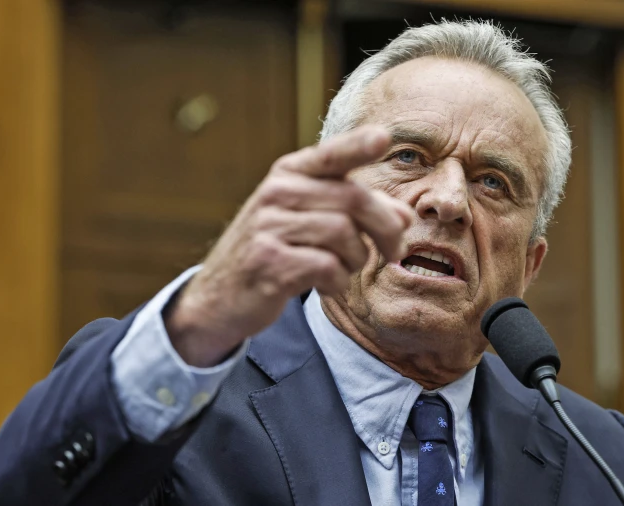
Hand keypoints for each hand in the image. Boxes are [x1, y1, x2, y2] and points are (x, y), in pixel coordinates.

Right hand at [164, 126, 412, 366]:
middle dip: (386, 229)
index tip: (383, 136)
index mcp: (288, 175)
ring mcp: (269, 227)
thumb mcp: (307, 222)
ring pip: (344, 235)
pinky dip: (338, 282)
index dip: (357, 145)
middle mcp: (276, 193)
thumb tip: (405, 215)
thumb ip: (353, 212)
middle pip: (354, 200)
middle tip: (394, 252)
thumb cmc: (275, 253)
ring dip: (356, 260)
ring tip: (343, 269)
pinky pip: (328, 267)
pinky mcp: (269, 262)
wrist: (219, 298)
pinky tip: (326, 285)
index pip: (329, 155)